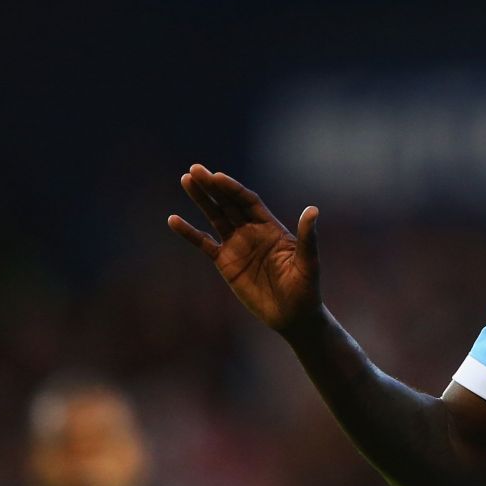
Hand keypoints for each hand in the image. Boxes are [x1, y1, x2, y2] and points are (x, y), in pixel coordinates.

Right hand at [169, 165, 322, 333]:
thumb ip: (307, 237)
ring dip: (201, 199)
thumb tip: (313, 210)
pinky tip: (173, 220)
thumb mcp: (308, 263)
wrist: (292, 316)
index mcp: (271, 227)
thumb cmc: (305, 289)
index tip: (217, 176)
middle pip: (229, 203)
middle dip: (213, 186)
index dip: (233, 188)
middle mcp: (252, 232)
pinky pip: (204, 243)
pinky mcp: (225, 262)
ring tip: (186, 180)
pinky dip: (189, 232)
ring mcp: (237, 245)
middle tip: (195, 170)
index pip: (248, 201)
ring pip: (215, 216)